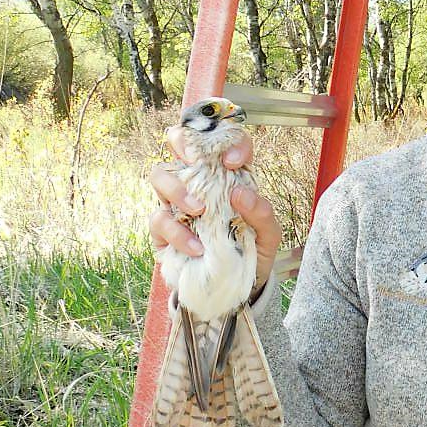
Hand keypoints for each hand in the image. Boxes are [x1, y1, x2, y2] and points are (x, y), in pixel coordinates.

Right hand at [148, 124, 282, 293]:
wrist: (237, 286)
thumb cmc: (253, 250)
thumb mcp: (268, 234)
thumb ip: (262, 213)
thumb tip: (239, 193)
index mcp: (228, 174)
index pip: (224, 140)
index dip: (227, 140)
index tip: (233, 162)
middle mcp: (199, 181)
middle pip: (179, 141)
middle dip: (182, 141)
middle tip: (196, 162)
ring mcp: (176, 202)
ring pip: (159, 174)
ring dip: (177, 189)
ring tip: (199, 210)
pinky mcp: (163, 229)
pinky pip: (158, 218)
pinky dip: (177, 232)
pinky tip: (197, 248)